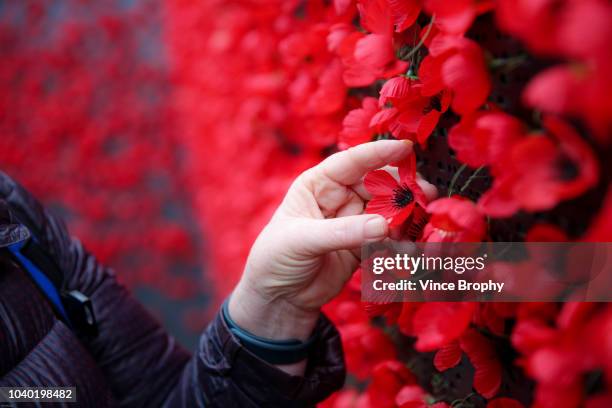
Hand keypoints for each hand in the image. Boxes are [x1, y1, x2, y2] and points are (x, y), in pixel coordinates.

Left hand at [228, 140, 435, 371]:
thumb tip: (383, 225)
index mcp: (318, 184)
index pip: (352, 162)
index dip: (379, 153)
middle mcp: (340, 198)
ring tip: (421, 226)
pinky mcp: (364, 247)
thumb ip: (342, 232)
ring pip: (389, 212)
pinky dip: (402, 243)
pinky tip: (410, 251)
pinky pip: (389, 240)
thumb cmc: (276, 258)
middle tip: (428, 195)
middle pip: (379, 186)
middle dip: (403, 189)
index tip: (406, 147)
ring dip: (406, 218)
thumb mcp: (302, 240)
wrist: (278, 298)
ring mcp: (354, 222)